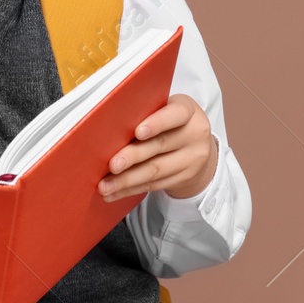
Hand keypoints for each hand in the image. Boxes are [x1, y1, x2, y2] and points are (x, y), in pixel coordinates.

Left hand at [101, 94, 217, 202]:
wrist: (198, 147)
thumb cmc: (171, 123)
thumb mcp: (166, 111)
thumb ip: (147, 114)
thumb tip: (109, 130)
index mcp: (187, 110)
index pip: (175, 114)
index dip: (156, 123)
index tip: (138, 132)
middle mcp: (194, 134)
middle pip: (160, 145)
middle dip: (133, 156)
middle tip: (112, 165)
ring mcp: (192, 159)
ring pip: (155, 170)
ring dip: (127, 180)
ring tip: (106, 186)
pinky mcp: (184, 178)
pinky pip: (154, 185)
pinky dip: (131, 189)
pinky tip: (115, 192)